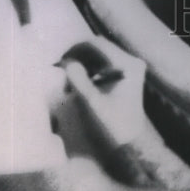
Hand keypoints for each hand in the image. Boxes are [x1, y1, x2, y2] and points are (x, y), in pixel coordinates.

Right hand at [57, 36, 189, 190]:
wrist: (129, 146)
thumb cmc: (111, 126)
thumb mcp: (92, 104)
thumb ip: (79, 81)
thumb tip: (67, 62)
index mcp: (127, 64)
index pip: (97, 44)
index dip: (75, 49)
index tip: (59, 60)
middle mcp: (131, 61)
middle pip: (98, 49)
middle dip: (77, 57)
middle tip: (60, 70)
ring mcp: (128, 68)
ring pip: (98, 57)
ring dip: (81, 65)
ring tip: (67, 82)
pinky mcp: (123, 76)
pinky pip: (102, 65)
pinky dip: (88, 72)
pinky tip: (77, 85)